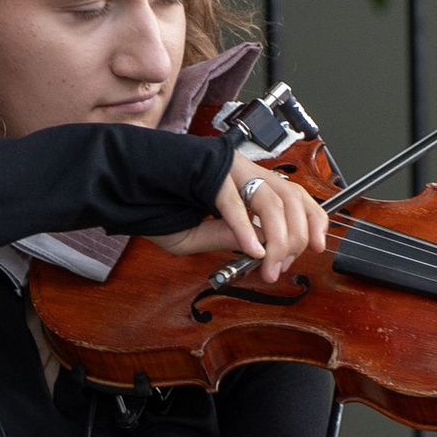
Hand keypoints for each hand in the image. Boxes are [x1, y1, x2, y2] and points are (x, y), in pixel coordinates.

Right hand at [146, 144, 333, 282]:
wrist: (120, 181)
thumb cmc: (154, 204)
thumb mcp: (198, 234)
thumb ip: (229, 237)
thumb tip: (262, 248)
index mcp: (245, 180)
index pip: (296, 195)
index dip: (313, 220)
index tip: (316, 248)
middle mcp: (242, 169)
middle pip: (292, 199)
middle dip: (295, 239)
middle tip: (279, 268)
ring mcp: (227, 167)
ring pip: (271, 201)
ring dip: (276, 239)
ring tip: (266, 265)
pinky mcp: (208, 171)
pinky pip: (235, 202)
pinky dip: (246, 229)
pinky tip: (250, 250)